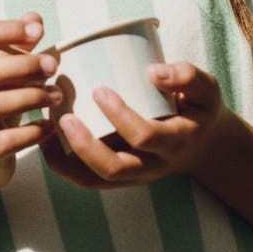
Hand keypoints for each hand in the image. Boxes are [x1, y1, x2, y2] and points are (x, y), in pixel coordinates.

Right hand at [0, 14, 60, 194]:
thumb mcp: (2, 82)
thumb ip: (17, 51)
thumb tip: (35, 18)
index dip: (6, 30)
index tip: (38, 30)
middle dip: (22, 65)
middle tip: (53, 66)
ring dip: (32, 97)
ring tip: (57, 97)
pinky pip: (6, 141)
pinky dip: (33, 133)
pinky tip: (51, 127)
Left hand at [42, 61, 232, 187]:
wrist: (205, 146)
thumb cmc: (199, 109)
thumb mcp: (206, 89)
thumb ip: (186, 76)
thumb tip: (152, 70)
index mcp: (175, 142)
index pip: (144, 137)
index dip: (120, 116)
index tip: (99, 90)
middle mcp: (153, 166)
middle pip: (114, 169)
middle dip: (84, 145)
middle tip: (63, 117)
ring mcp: (135, 177)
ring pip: (95, 180)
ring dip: (65, 160)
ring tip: (46, 130)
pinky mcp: (121, 179)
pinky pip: (88, 181)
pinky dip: (64, 166)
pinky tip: (47, 142)